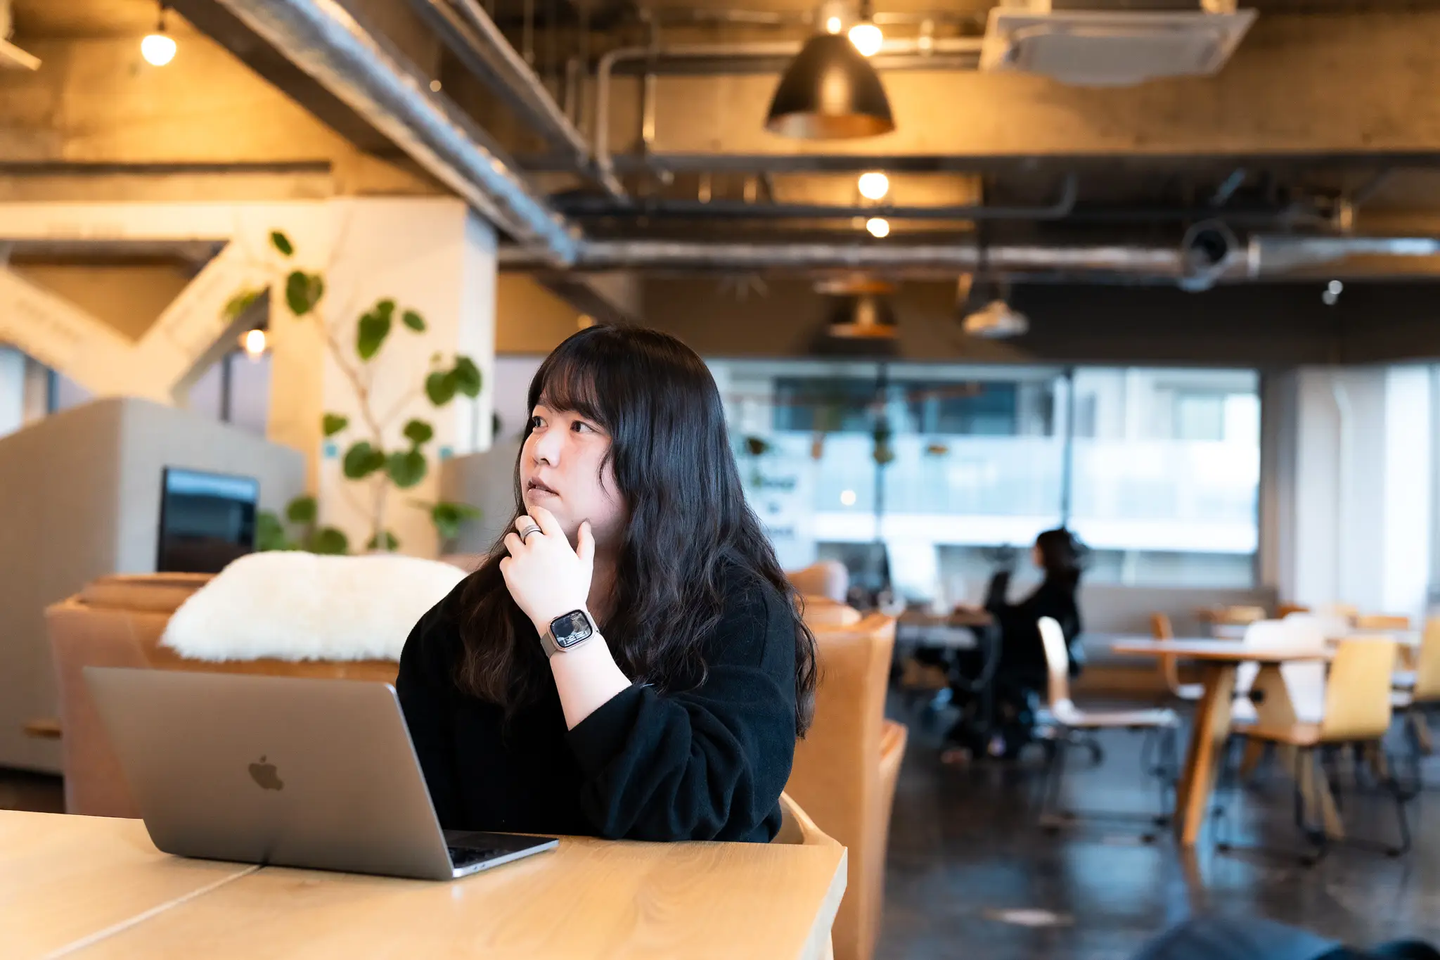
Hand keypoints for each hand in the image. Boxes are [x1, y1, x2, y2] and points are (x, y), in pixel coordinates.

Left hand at [500, 505, 595, 634]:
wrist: (559, 617)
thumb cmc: (575, 591)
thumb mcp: (585, 565)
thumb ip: (586, 541)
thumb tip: (585, 523)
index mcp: (557, 540)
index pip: (541, 514)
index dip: (536, 513)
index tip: (534, 517)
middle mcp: (538, 545)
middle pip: (522, 522)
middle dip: (524, 526)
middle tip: (526, 537)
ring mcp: (522, 558)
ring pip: (510, 539)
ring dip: (515, 544)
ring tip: (523, 556)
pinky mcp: (509, 572)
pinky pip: (504, 560)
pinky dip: (510, 565)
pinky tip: (521, 575)